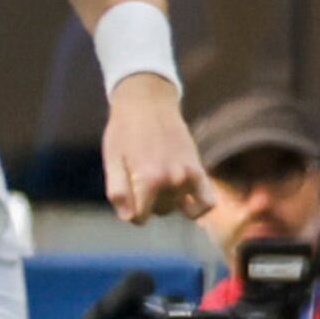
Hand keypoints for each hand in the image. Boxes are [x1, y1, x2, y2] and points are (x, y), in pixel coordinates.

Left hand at [101, 76, 210, 221]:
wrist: (147, 100)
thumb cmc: (124, 130)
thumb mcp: (112, 158)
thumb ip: (117, 191)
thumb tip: (129, 217)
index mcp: (148, 179)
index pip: (138, 218)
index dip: (129, 208)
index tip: (126, 192)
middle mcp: (172, 180)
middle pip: (159, 211)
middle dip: (147, 200)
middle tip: (138, 174)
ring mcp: (188, 175)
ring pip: (177, 206)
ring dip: (166, 198)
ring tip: (155, 173)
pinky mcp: (199, 169)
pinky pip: (207, 202)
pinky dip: (197, 207)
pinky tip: (185, 200)